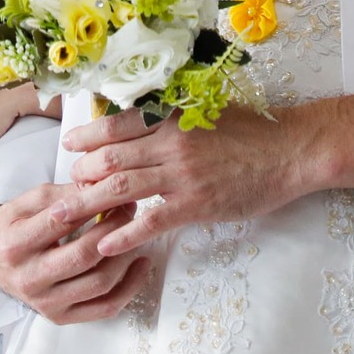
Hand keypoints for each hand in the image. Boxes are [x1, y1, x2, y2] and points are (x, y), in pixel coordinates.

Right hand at [0, 184, 148, 324]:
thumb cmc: (11, 225)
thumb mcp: (27, 201)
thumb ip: (62, 194)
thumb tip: (100, 187)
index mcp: (15, 245)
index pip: (61, 223)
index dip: (94, 204)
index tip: (116, 191)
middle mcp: (28, 279)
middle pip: (84, 255)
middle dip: (114, 228)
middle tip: (129, 209)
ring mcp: (45, 303)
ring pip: (98, 283)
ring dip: (125, 255)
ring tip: (136, 233)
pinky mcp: (59, 317)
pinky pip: (104, 308)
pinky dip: (129, 288)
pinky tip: (141, 265)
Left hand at [55, 107, 304, 257]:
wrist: (288, 151)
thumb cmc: (249, 130)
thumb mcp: (206, 109)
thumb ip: (172, 114)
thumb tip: (138, 118)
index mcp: (170, 116)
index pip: (116, 124)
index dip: (87, 135)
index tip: (69, 144)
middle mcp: (169, 142)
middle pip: (109, 157)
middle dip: (80, 172)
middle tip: (65, 184)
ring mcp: (181, 175)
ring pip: (121, 188)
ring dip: (89, 201)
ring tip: (68, 213)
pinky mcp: (195, 204)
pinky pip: (150, 221)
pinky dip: (123, 233)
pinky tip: (106, 245)